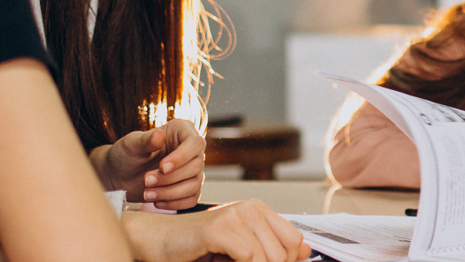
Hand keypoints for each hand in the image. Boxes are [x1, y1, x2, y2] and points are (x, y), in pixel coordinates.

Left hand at [94, 119, 204, 208]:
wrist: (119, 175)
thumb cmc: (126, 154)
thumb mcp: (132, 144)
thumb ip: (146, 140)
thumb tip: (160, 135)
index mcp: (182, 131)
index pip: (195, 143)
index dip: (182, 157)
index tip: (162, 167)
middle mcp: (191, 150)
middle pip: (196, 166)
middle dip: (170, 178)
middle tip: (146, 180)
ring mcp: (191, 170)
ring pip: (194, 185)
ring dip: (170, 193)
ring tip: (147, 193)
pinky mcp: (187, 188)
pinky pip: (192, 199)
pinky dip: (175, 203)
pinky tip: (156, 202)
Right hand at [125, 200, 310, 261]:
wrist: (158, 240)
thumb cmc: (197, 247)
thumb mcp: (240, 249)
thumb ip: (271, 248)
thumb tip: (306, 251)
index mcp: (259, 210)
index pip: (295, 240)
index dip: (288, 261)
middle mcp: (251, 208)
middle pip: (284, 251)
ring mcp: (236, 215)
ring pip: (268, 257)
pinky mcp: (220, 228)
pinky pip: (248, 257)